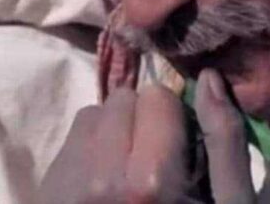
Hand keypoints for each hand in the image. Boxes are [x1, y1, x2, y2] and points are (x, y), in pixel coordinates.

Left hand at [38, 69, 254, 203]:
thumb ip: (224, 143)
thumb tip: (209, 78)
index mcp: (148, 186)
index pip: (155, 98)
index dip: (174, 119)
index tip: (180, 149)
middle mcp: (97, 180)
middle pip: (121, 100)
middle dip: (143, 122)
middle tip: (154, 164)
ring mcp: (64, 186)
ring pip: (93, 114)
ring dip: (115, 132)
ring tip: (128, 173)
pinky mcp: (46, 191)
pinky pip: (72, 139)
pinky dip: (91, 150)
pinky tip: (104, 182)